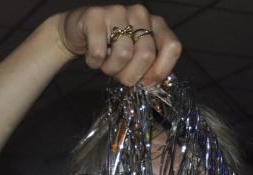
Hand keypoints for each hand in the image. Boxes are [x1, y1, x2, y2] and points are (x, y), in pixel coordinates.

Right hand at [57, 4, 181, 85]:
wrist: (79, 33)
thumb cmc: (112, 50)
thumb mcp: (135, 59)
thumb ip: (149, 69)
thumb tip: (152, 85)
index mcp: (155, 24)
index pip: (172, 47)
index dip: (161, 70)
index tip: (147, 83)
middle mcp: (140, 14)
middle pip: (147, 55)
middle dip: (132, 76)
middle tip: (120, 76)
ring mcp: (118, 11)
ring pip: (123, 54)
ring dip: (111, 70)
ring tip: (106, 64)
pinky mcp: (95, 15)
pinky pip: (99, 52)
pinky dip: (94, 63)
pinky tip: (94, 57)